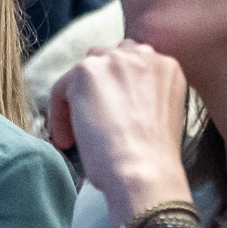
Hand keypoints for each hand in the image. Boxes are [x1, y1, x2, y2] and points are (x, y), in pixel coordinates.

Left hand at [51, 41, 196, 217]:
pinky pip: (61, 89)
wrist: (145, 171)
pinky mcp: (86, 73)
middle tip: (94, 121)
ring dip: (79, 99)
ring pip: (83, 73)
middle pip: (108, 60)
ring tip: (78, 133)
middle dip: (99, 88)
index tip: (112, 117)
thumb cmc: (154, 159)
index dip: (118, 91)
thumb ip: (145, 97)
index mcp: (166, 67)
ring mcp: (115, 61)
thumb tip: (116, 104)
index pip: (133, 65)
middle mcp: (143, 55)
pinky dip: (60, 116)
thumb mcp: (162, 116)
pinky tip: (67, 142)